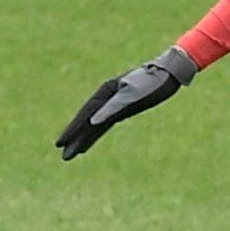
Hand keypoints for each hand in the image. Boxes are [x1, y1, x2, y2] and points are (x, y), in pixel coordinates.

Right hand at [55, 45, 197, 160]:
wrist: (167, 74)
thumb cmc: (151, 82)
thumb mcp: (132, 96)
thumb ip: (112, 108)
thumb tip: (92, 122)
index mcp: (105, 92)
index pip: (85, 115)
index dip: (73, 130)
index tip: (61, 143)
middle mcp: (106, 98)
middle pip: (86, 122)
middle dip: (75, 139)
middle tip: (63, 156)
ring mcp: (113, 104)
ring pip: (94, 125)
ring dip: (83, 140)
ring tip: (71, 155)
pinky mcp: (122, 109)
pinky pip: (104, 125)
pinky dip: (95, 134)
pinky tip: (88, 144)